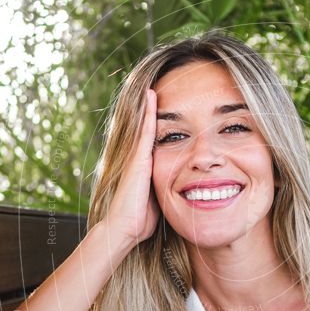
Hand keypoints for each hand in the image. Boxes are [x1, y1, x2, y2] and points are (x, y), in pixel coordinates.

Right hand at [104, 88, 160, 247]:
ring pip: (145, 123)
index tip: (168, 105)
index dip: (159, 122)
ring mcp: (137, 157)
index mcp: (146, 166)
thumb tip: (183, 188)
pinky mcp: (138, 158)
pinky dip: (148, 112)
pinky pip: (145, 130)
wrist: (126, 228)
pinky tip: (152, 95)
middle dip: (151, 107)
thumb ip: (166, 187)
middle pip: (147, 127)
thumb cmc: (142, 219)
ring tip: (153, 82)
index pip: (155, 139)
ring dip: (149, 103)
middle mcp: (140, 158)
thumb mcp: (158, 198)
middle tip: (157, 84)